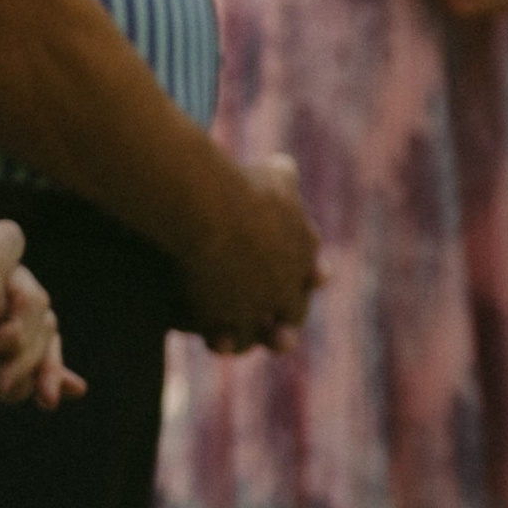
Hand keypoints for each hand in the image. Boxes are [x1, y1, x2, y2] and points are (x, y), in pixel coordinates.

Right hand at [183, 151, 318, 354]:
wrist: (209, 210)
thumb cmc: (242, 185)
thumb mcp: (272, 174)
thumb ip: (282, 176)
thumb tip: (286, 164)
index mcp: (302, 253)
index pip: (310, 273)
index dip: (307, 278)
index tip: (309, 281)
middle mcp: (283, 287)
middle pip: (291, 312)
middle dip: (284, 322)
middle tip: (280, 329)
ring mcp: (251, 307)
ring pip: (253, 335)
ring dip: (243, 338)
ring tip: (228, 342)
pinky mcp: (218, 318)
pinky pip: (216, 335)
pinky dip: (209, 335)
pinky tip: (197, 333)